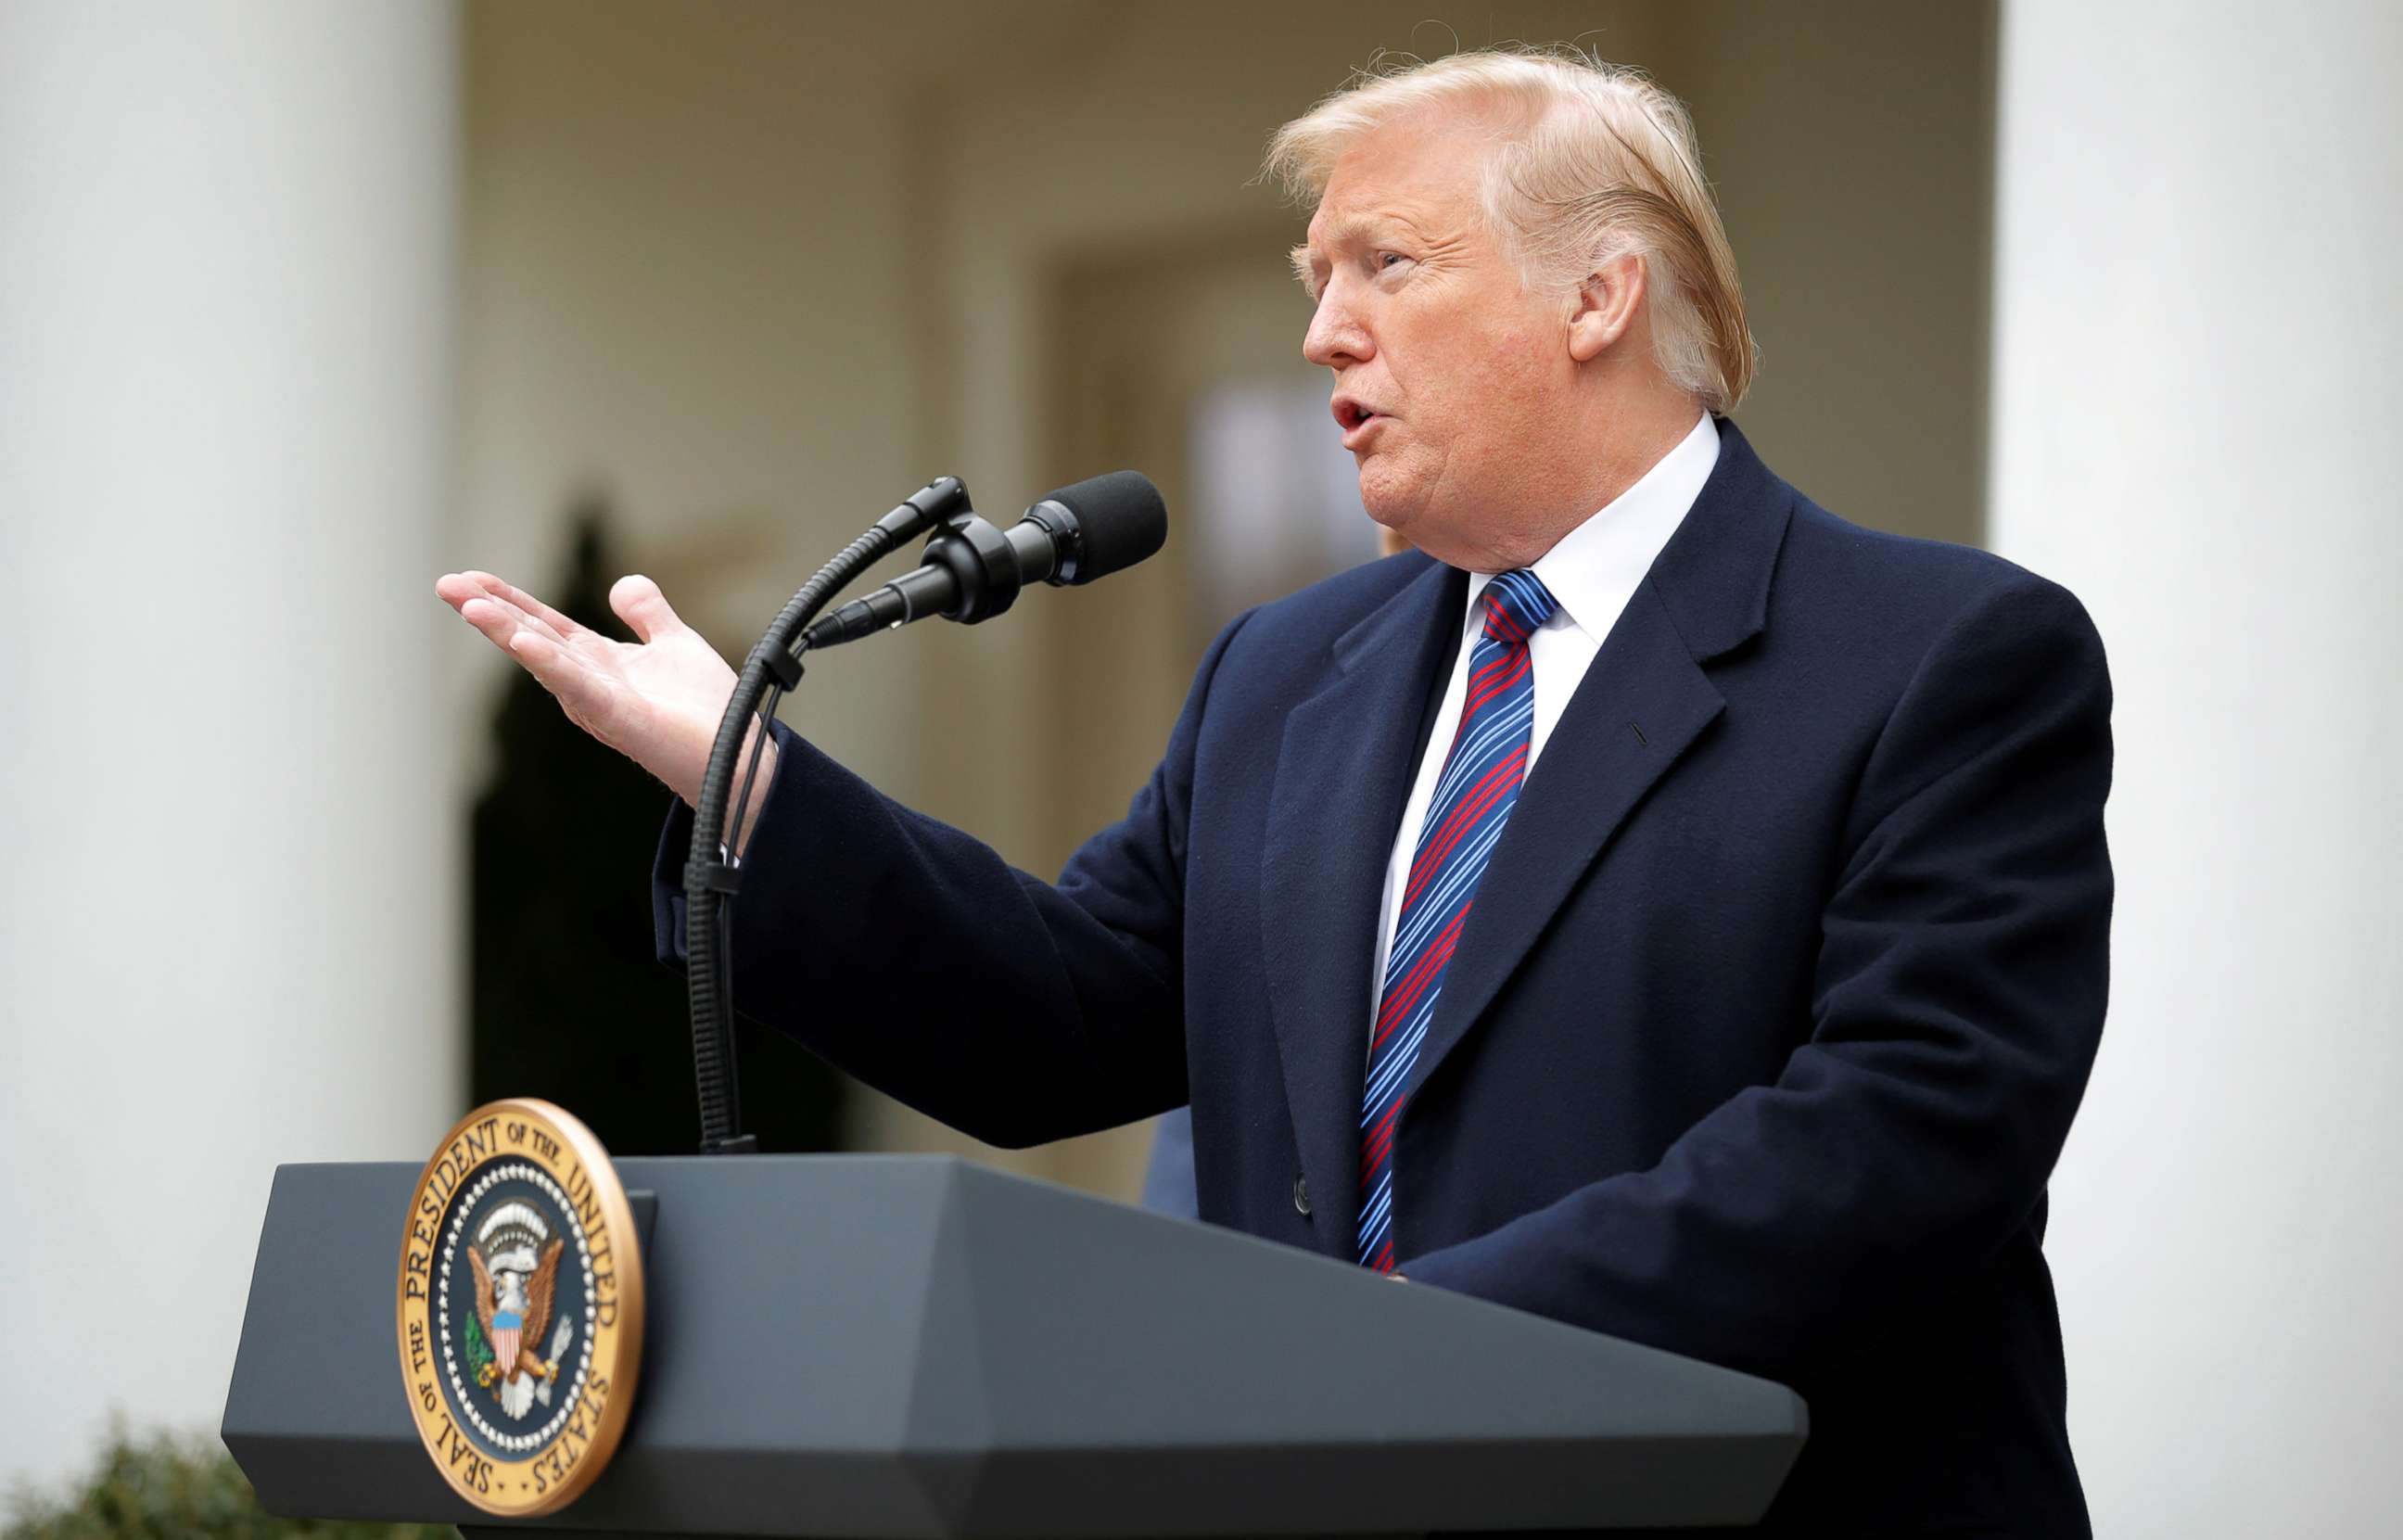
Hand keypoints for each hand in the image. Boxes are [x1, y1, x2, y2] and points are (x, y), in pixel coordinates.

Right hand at [434, 570, 773, 839]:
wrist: (742, 759)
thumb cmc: (707, 712)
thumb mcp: (676, 644)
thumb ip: (648, 613)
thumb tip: (622, 583)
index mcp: (599, 663)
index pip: (544, 625)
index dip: (509, 599)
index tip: (469, 575)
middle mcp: (589, 683)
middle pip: (531, 638)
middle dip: (489, 611)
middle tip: (446, 583)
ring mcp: (600, 702)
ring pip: (544, 659)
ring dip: (507, 631)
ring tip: (469, 604)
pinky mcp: (620, 719)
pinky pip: (579, 687)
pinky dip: (551, 664)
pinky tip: (524, 642)